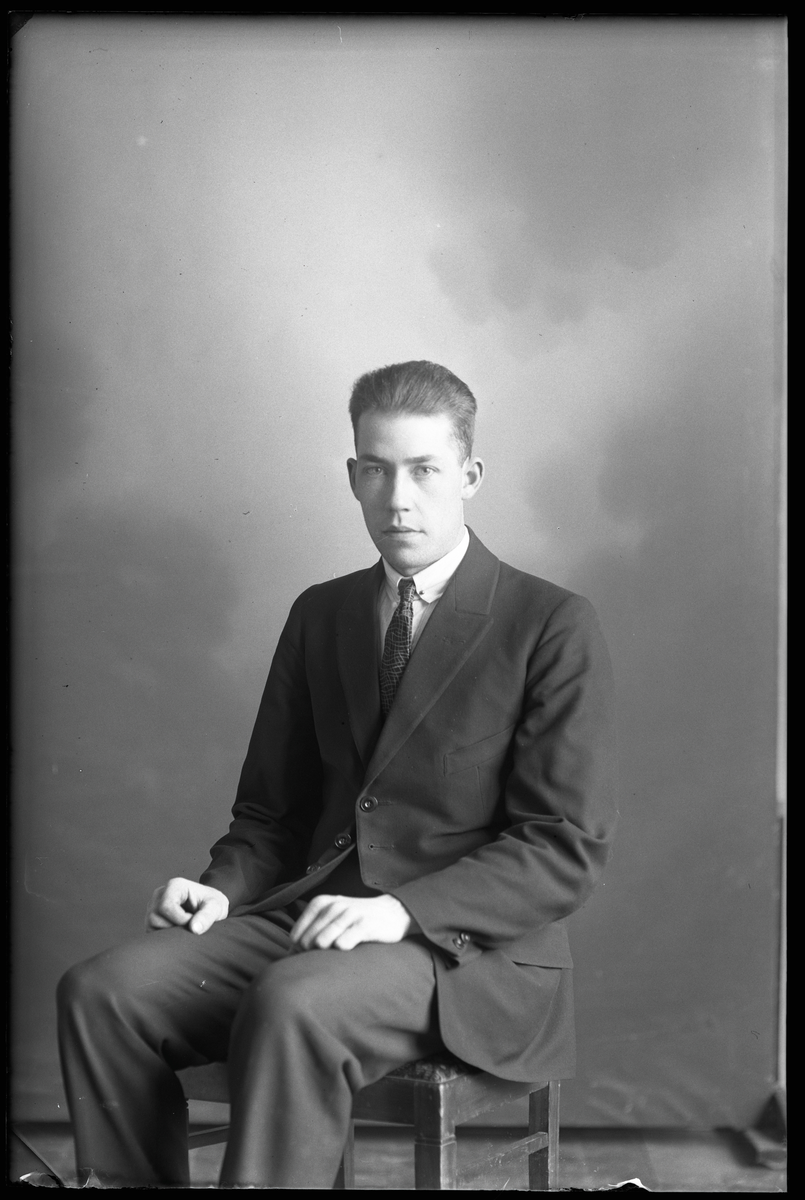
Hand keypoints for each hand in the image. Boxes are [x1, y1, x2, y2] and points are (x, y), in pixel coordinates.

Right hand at [146, 877, 228, 934]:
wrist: (209, 906)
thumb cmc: (212, 903)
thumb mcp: (216, 907)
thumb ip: (207, 916)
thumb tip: (194, 929)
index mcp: (175, 886)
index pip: (166, 906)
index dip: (179, 919)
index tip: (193, 920)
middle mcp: (160, 894)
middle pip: (155, 917)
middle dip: (174, 926)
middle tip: (190, 924)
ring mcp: (153, 905)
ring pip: (151, 925)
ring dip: (169, 931)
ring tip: (184, 925)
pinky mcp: (152, 917)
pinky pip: (151, 931)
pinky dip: (164, 935)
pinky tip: (177, 929)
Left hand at [290, 893, 418, 951]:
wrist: (394, 912)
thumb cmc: (358, 920)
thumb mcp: (333, 917)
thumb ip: (312, 931)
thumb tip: (289, 954)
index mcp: (322, 903)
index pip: (297, 935)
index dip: (301, 950)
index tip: (313, 956)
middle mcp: (334, 906)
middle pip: (307, 941)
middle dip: (313, 954)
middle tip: (327, 957)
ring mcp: (350, 914)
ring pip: (322, 942)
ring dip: (327, 953)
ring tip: (339, 952)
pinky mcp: (365, 925)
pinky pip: (344, 943)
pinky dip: (343, 950)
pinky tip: (351, 949)